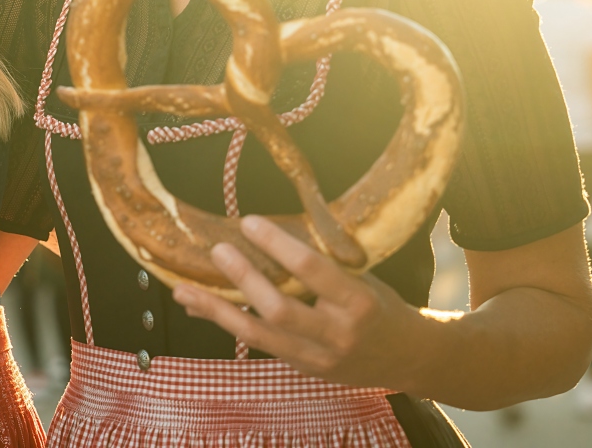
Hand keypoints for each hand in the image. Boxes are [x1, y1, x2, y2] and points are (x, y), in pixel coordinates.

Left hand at [172, 216, 425, 390]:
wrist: (408, 357)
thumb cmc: (381, 306)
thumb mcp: (363, 279)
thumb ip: (322, 265)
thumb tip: (267, 235)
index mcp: (357, 303)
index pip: (312, 271)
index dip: (279, 246)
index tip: (251, 222)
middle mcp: (337, 334)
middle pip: (280, 311)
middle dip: (245, 280)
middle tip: (218, 251)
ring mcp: (318, 358)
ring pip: (259, 335)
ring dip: (217, 312)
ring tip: (183, 290)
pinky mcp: (303, 368)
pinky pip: (259, 344)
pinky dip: (227, 323)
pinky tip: (201, 307)